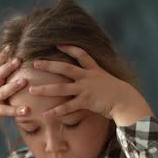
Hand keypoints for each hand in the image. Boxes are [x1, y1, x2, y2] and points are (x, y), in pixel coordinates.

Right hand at [0, 46, 29, 134]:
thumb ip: (4, 83)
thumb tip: (18, 73)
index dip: (2, 55)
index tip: (10, 45)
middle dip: (8, 66)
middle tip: (19, 59)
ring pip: (2, 91)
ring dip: (13, 86)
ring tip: (25, 80)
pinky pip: (6, 111)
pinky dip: (17, 111)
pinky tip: (27, 110)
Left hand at [29, 45, 152, 125]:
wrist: (125, 100)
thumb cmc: (116, 92)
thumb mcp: (106, 78)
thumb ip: (95, 76)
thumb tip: (88, 76)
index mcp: (93, 69)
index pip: (80, 54)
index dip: (69, 48)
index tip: (57, 43)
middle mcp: (87, 77)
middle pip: (65, 68)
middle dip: (49, 65)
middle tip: (35, 63)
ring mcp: (85, 89)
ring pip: (61, 88)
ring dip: (45, 89)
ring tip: (32, 90)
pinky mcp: (85, 101)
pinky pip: (68, 107)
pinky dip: (56, 111)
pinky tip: (46, 114)